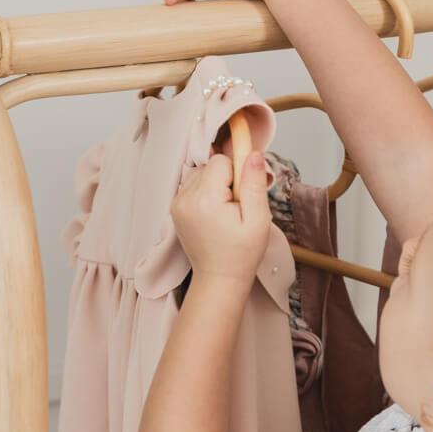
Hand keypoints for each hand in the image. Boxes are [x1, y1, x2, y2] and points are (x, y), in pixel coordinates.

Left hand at [170, 148, 271, 286]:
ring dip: (215, 185)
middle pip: (210, 165)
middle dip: (226, 180)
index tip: (241, 197)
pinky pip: (192, 185)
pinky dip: (205, 193)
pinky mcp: (175, 208)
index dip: (237, 175)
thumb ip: (254, 183)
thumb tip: (253, 153)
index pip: (221, 161)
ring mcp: (176, 204)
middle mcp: (185, 199)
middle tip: (234, 208)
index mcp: (204, 200)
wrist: (219, 277)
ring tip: (224, 212)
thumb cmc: (241, 253)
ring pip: (201, 173)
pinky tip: (213, 214)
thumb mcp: (258, 219)